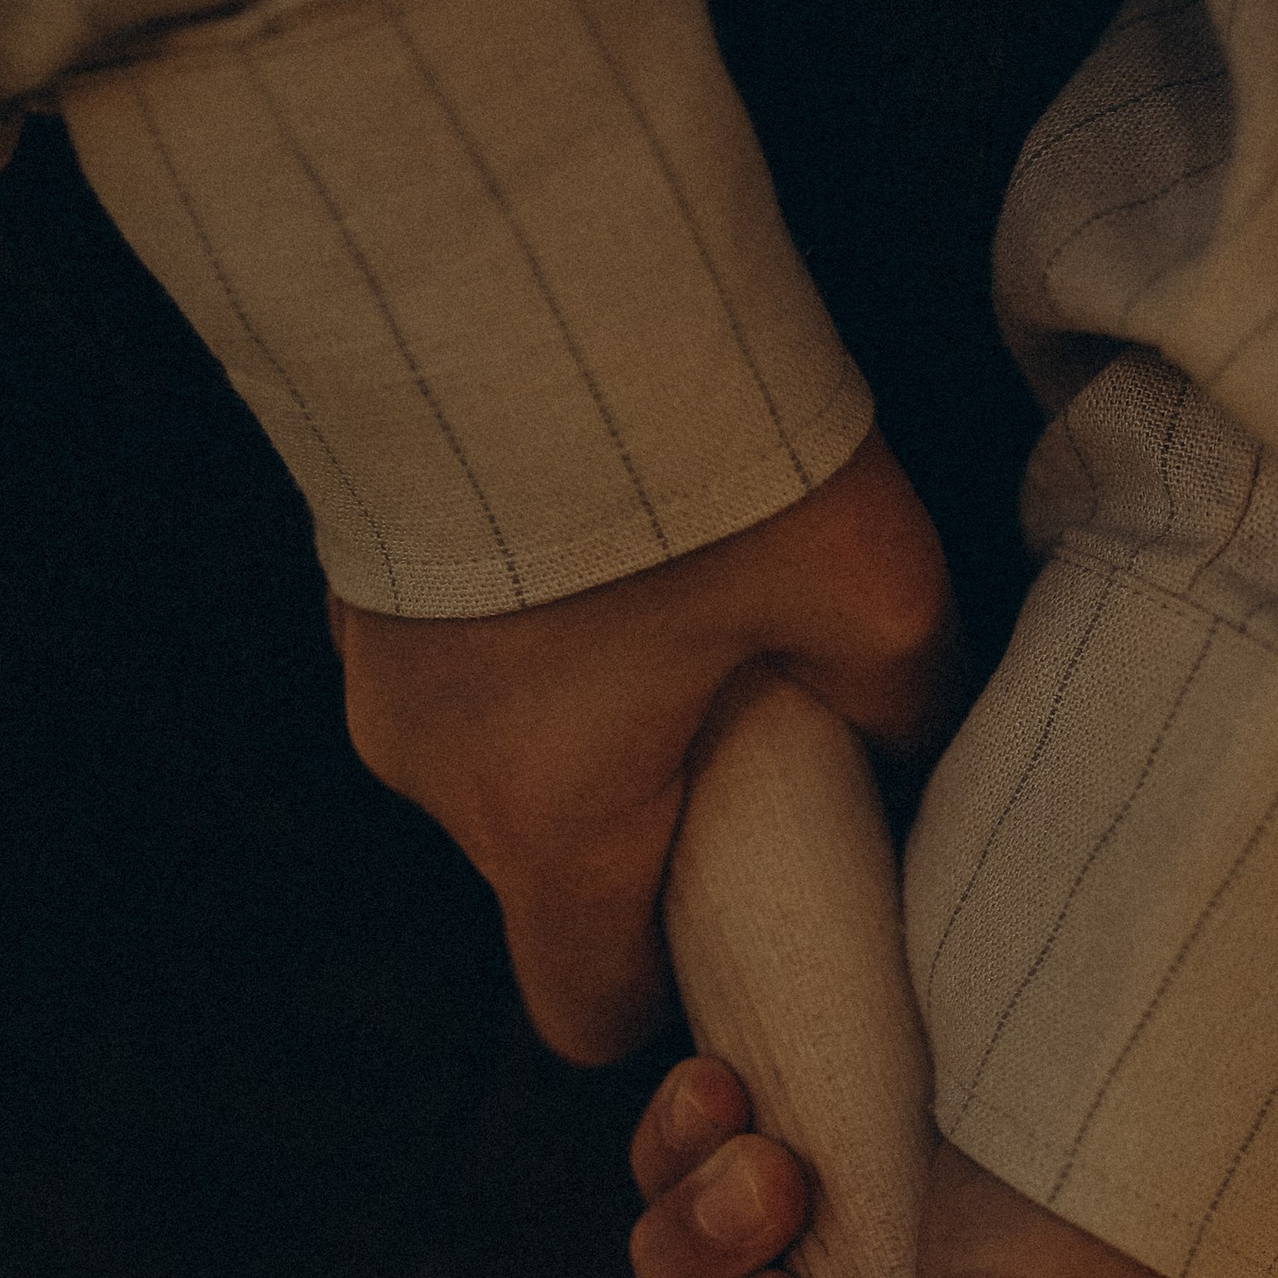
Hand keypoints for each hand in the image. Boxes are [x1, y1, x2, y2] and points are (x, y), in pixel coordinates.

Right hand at [330, 434, 958, 1063]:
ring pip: (503, 746)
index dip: (667, 993)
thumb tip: (921, 736)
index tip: (736, 927)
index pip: (587, 1009)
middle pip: (553, 865)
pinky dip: (528, 619)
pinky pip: (459, 643)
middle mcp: (437, 780)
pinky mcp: (356, 565)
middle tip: (737, 720)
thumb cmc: (683, 464)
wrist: (492, 267)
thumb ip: (909, 701)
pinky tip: (597, 526)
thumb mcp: (866, 592)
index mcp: (552, 831)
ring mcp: (375, 670)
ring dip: (584, 704)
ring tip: (669, 596)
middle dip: (644, 815)